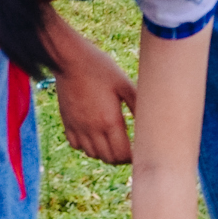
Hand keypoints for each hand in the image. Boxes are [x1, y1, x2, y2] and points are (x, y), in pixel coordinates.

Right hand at [52, 34, 135, 163]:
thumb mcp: (124, 84)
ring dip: (104, 153)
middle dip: (121, 158)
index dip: (133, 157)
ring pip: (92, 154)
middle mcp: (92, 129)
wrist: (70, 60)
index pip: (123, 154)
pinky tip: (94, 136)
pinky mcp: (67, 122)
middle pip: (108, 158)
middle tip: (130, 150)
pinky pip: (75, 145)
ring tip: (113, 144)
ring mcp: (77, 127)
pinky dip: (86, 146)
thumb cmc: (100, 68)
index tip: (140, 151)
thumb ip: (138, 105)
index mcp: (109, 121)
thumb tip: (151, 121)